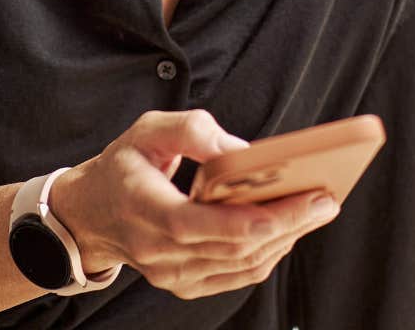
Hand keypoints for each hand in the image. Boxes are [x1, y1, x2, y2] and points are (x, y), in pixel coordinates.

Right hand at [48, 109, 339, 299]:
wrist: (88, 213)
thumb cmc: (124, 165)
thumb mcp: (147, 129)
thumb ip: (191, 131)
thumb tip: (240, 151)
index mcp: (144, 209)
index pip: (203, 225)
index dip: (254, 218)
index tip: (299, 200)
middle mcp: (157, 251)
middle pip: (234, 247)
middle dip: (288, 224)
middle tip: (326, 198)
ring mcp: (171, 274)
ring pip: (241, 265)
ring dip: (285, 239)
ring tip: (316, 210)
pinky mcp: (184, 284)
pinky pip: (236, 275)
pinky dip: (267, 253)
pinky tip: (289, 229)